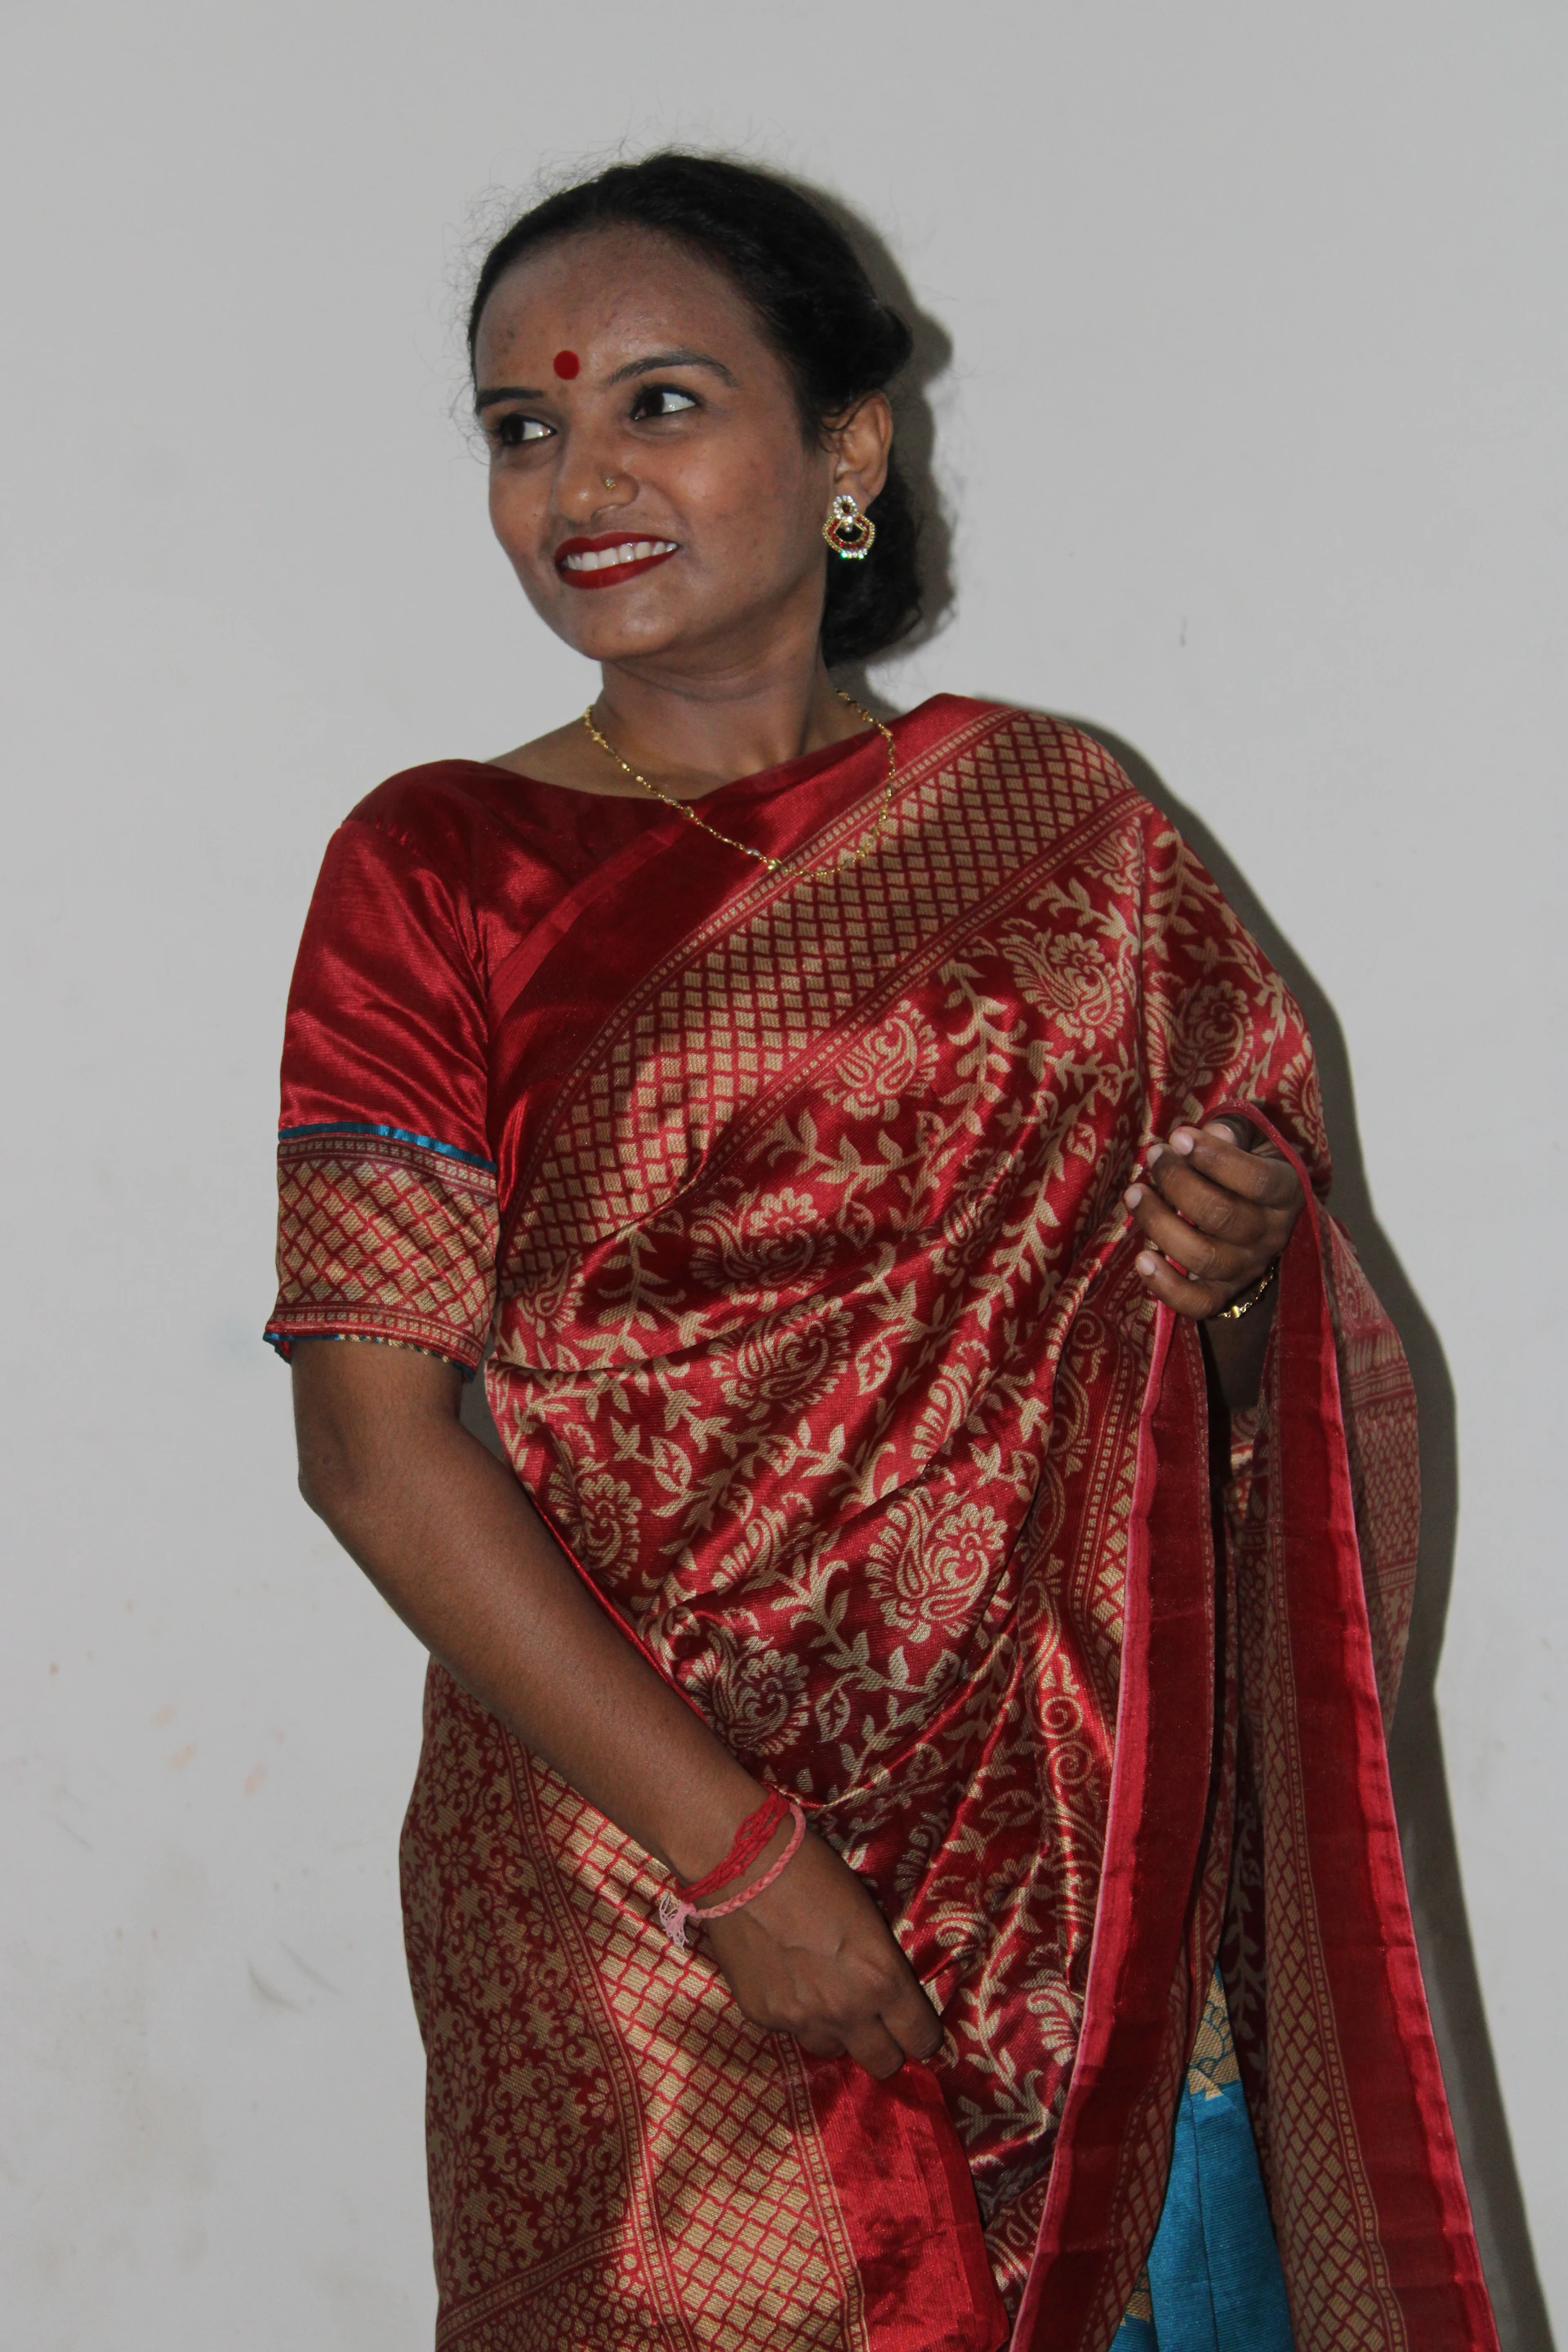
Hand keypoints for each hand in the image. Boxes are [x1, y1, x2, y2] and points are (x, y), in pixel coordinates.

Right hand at [701, 1825, 942, 2079]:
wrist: (746, 1867)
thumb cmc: (816, 1873)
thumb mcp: (868, 1916)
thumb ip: (880, 1964)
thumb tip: (885, 1988)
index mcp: (882, 1979)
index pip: (920, 2038)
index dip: (921, 2034)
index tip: (915, 2027)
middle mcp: (846, 2011)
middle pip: (882, 2064)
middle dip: (885, 2047)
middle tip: (877, 2025)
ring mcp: (801, 2020)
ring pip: (831, 2050)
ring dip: (836, 2032)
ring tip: (824, 1997)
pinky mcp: (763, 2017)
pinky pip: (790, 2029)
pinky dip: (794, 2013)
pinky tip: (785, 1978)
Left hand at [1123, 1116, 1302, 1320]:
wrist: (1258, 1216)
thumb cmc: (1247, 1166)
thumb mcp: (1252, 1141)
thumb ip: (1236, 1132)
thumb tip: (1213, 1132)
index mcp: (1287, 1190)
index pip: (1257, 1179)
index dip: (1215, 1158)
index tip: (1178, 1137)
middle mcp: (1272, 1233)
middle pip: (1222, 1216)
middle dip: (1178, 1183)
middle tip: (1153, 1156)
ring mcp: (1248, 1267)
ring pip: (1204, 1257)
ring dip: (1160, 1224)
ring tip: (1135, 1194)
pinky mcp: (1225, 1293)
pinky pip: (1197, 1303)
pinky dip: (1166, 1286)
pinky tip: (1142, 1259)